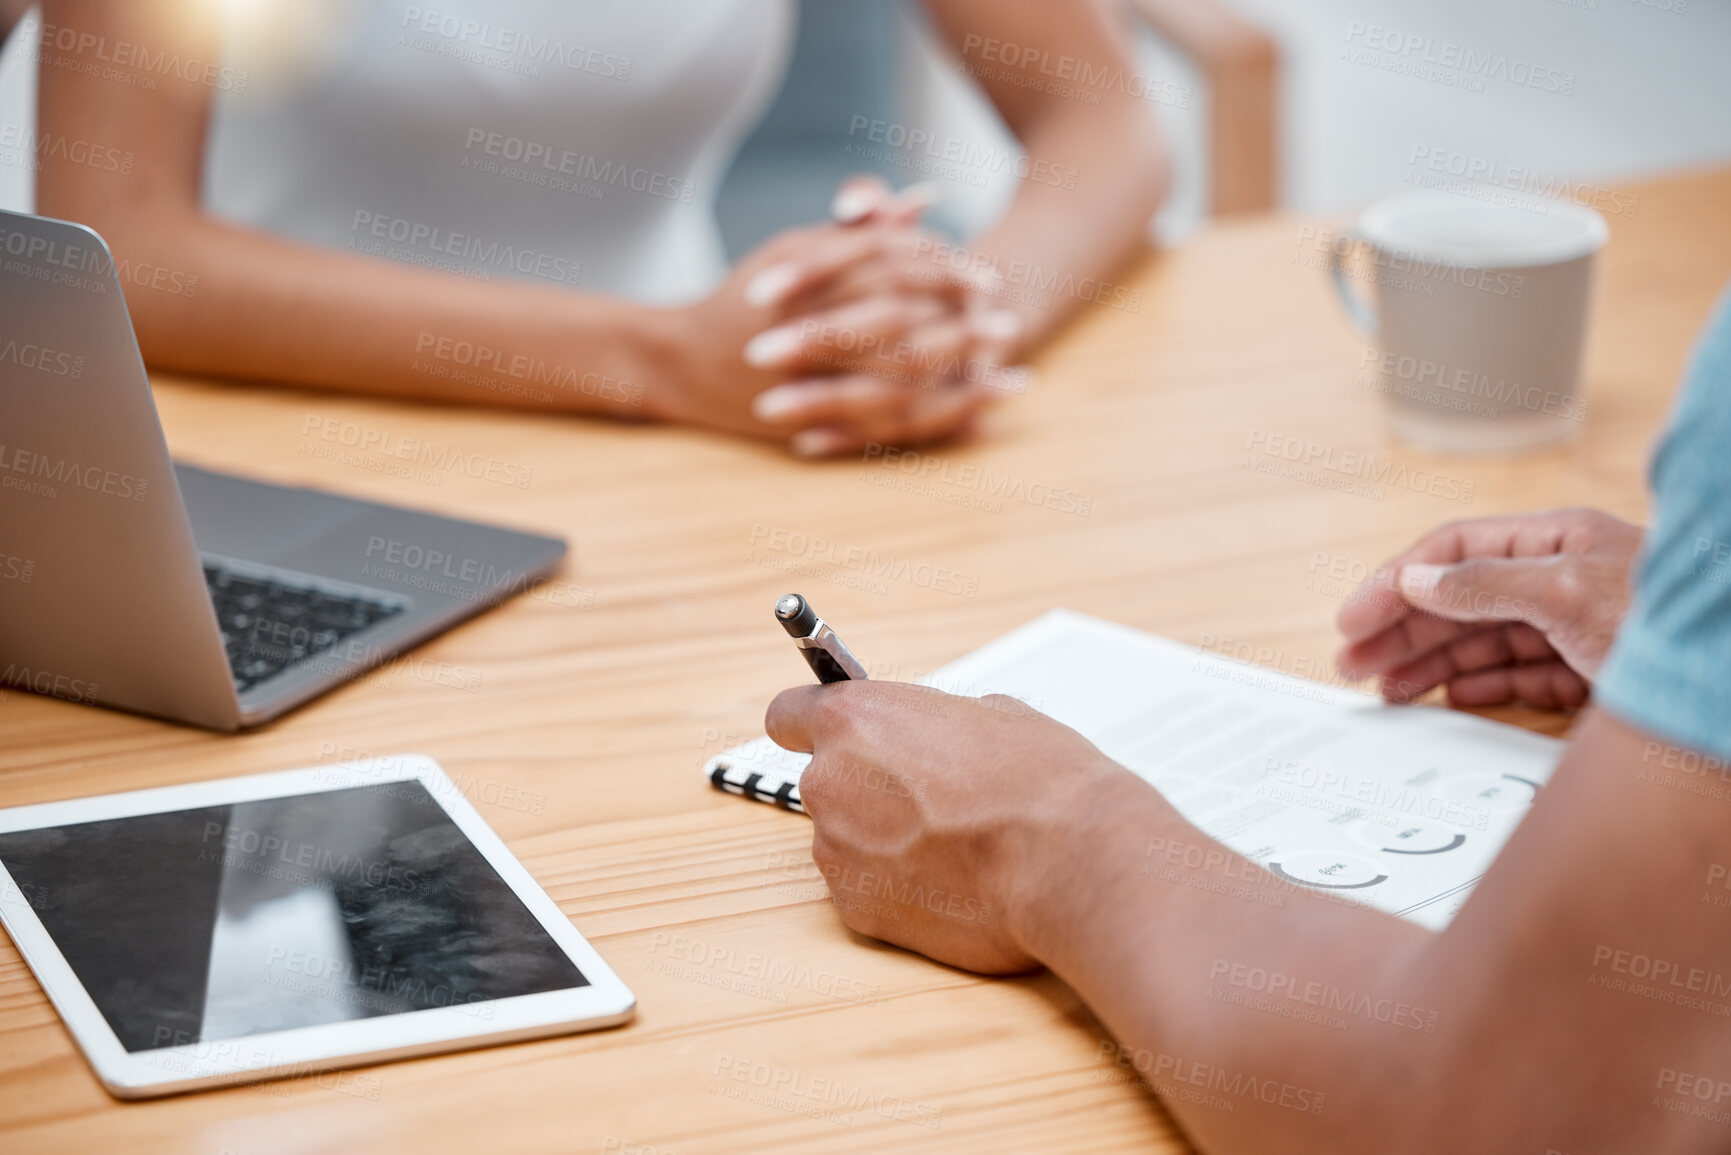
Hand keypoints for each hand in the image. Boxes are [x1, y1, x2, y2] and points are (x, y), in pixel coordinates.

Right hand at [656, 216, 1013, 453]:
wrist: (680, 364)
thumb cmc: (746, 299)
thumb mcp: (797, 251)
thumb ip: (862, 230)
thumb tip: (926, 199)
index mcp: (804, 276)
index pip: (886, 265)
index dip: (940, 270)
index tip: (981, 276)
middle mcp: (805, 325)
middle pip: (899, 320)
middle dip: (957, 322)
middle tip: (1006, 321)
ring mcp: (807, 378)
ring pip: (896, 376)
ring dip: (959, 375)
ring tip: (1007, 372)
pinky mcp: (812, 420)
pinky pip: (886, 425)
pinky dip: (936, 422)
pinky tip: (977, 419)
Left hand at [764, 679, 1134, 972]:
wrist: (1073, 863)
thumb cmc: (1043, 784)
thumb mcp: (993, 715)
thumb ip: (933, 724)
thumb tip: (931, 739)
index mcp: (856, 720)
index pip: (789, 714)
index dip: (810, 726)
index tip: (823, 734)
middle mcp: (830, 783)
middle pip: (826, 782)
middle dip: (867, 789)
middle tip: (929, 799)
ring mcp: (837, 852)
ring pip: (846, 839)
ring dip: (883, 840)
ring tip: (954, 847)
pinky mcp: (857, 911)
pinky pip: (865, 888)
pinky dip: (897, 887)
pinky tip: (951, 883)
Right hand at [1335, 508, 1642, 708]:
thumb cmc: (1676, 624)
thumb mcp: (1569, 594)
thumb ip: (1486, 584)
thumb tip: (1420, 580)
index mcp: (1554, 541)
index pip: (1452, 552)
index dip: (1395, 583)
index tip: (1355, 619)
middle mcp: (1561, 577)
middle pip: (1459, 599)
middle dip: (1402, 630)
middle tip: (1354, 663)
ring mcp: (1577, 624)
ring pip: (1483, 640)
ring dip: (1430, 663)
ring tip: (1387, 688)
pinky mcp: (1594, 670)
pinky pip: (1520, 675)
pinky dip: (1480, 686)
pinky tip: (1452, 697)